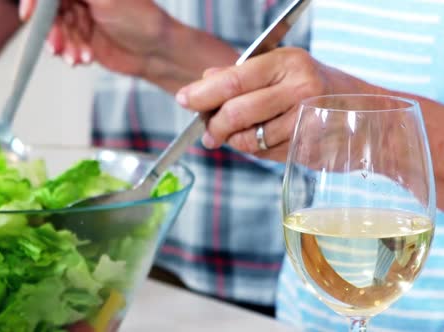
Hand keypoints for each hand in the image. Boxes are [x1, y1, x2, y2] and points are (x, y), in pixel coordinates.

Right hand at [20, 0, 170, 76]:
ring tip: (79, 57)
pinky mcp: (81, 37)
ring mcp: (79, 16)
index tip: (28, 15)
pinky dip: (70, 53)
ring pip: (55, 30)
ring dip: (63, 45)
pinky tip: (84, 59)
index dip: (36, 2)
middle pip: (48, 10)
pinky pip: (64, 45)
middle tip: (55, 46)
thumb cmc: (140, 18)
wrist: (156, 52)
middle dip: (51, 30)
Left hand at [174, 47, 372, 160]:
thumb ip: (243, 76)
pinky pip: (266, 154)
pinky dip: (258, 151)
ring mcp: (305, 119)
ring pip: (249, 138)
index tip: (183, 100)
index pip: (232, 80)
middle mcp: (298, 86)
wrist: (371, 116)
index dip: (202, 94)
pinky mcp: (308, 146)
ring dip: (235, 142)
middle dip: (214, 126)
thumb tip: (204, 79)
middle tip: (208, 132)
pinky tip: (267, 140)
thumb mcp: (284, 72)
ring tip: (236, 137)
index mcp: (286, 62)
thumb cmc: (321, 92)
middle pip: (235, 112)